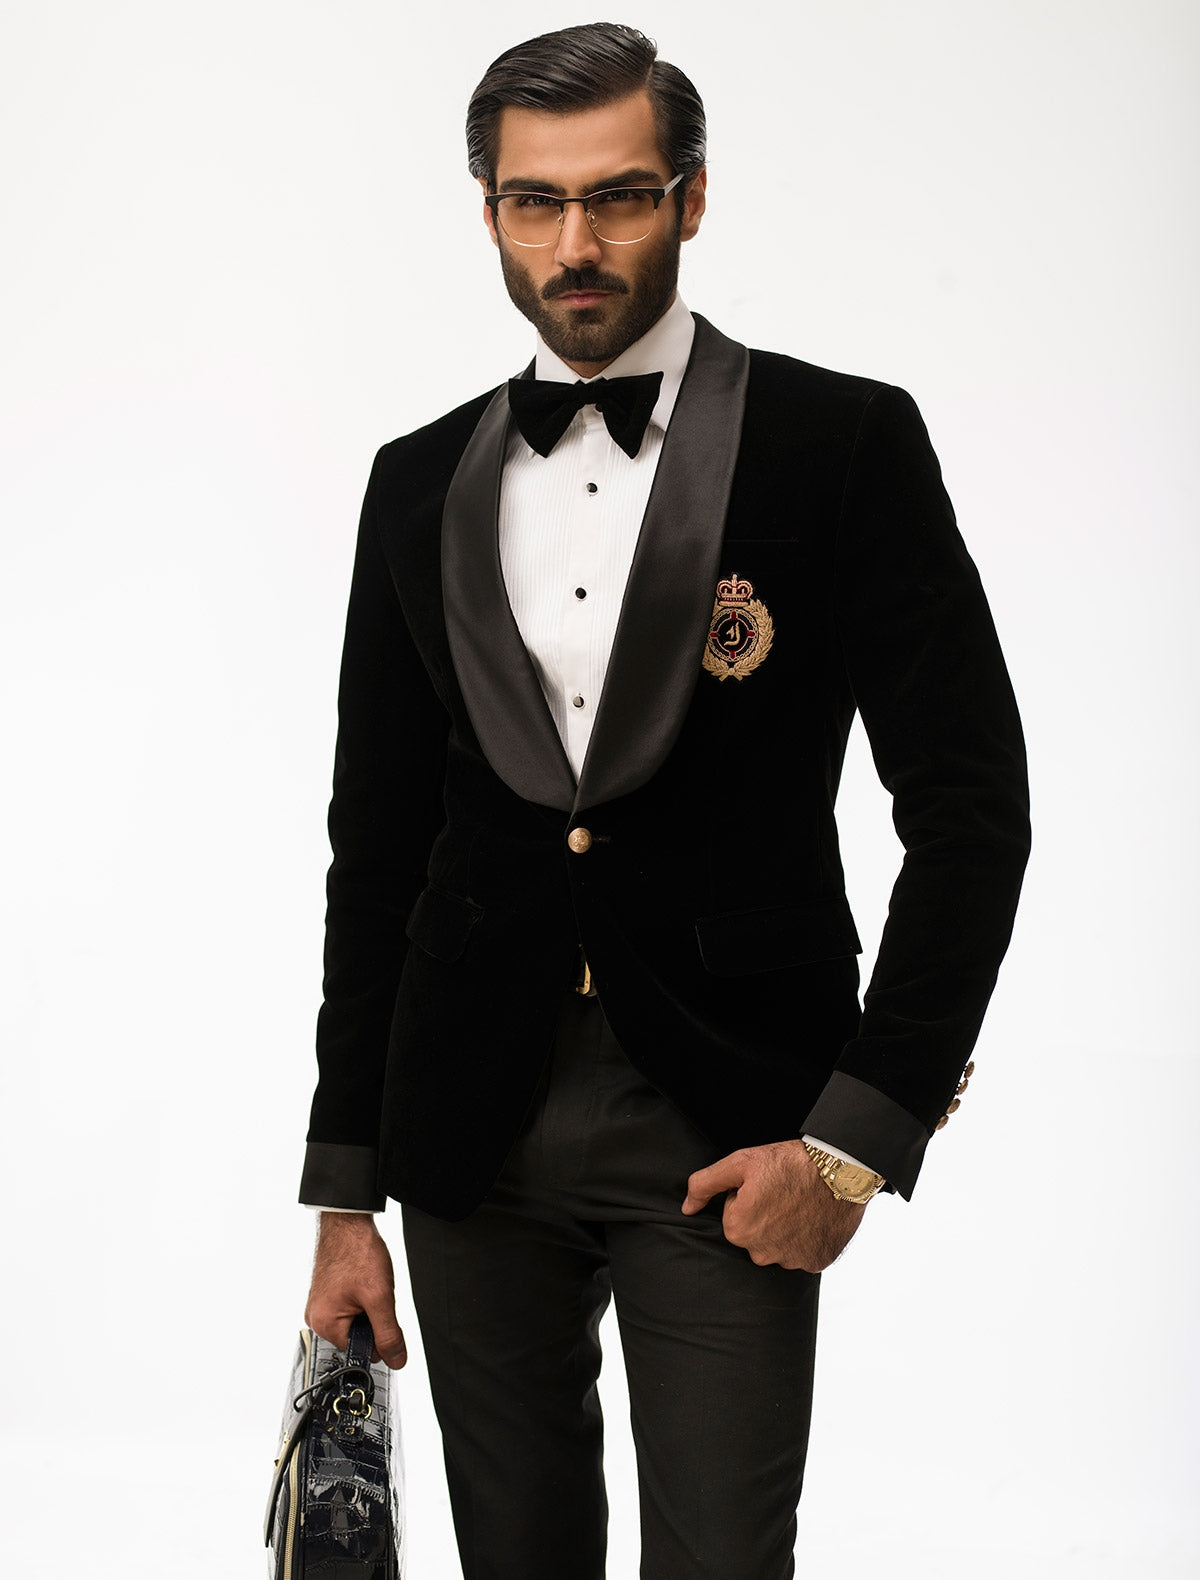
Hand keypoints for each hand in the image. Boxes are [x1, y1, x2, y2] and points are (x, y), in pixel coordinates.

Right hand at [305, 1212, 407, 1368]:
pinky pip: (350, 1308)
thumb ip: (389, 1334)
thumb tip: (396, 1360)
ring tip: (367, 1284)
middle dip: (372, 1318)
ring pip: (356, 1322)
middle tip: (374, 1294)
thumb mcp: (380, 1298)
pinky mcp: (327, 1295)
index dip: (378, 1336)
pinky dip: (362, 1298)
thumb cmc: (357, 1252)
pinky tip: (362, 1281)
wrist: (348, 1222)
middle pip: (358, 1337)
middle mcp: (317, 1318)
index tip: (383, 1317)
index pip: (360, 1352)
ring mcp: (321, 1306)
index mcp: (324, 1324)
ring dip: (368, 1308)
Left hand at [682, 1139, 865, 1271]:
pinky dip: (806, 1239)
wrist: (840, 1169)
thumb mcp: (740, 1163)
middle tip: (782, 1193)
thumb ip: (705, 1184)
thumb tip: (687, 1208)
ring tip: (799, 1204)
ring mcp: (791, 1261)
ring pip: (777, 1247)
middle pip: (753, 1235)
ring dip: (784, 1230)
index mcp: (739, 1230)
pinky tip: (812, 1218)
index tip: (764, 1186)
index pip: (733, 1217)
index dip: (747, 1198)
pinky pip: (802, 1254)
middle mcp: (762, 1254)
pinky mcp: (815, 1263)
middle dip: (763, 1217)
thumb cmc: (789, 1163)